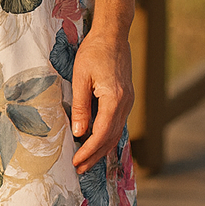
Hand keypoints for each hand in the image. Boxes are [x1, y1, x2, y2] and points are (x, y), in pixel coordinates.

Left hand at [70, 33, 133, 173]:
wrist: (113, 35)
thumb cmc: (94, 52)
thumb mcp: (81, 78)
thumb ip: (81, 106)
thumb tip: (80, 133)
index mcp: (115, 99)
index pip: (102, 134)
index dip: (89, 151)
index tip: (76, 162)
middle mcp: (125, 104)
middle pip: (111, 138)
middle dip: (95, 156)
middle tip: (79, 170)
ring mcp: (128, 102)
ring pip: (116, 133)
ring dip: (101, 150)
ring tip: (86, 162)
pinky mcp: (126, 99)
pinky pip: (117, 124)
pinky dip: (107, 137)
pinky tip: (97, 144)